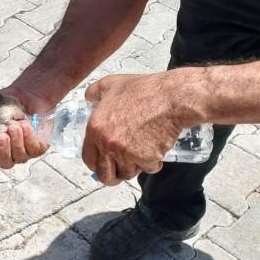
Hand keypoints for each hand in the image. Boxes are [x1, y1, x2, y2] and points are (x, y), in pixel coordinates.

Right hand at [0, 85, 51, 168]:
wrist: (28, 95)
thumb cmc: (8, 105)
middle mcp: (10, 154)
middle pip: (5, 163)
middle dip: (3, 150)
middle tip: (2, 136)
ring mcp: (25, 153)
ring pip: (20, 157)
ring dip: (16, 142)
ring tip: (15, 127)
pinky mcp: (39, 147)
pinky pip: (35, 150)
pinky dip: (29, 138)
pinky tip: (26, 126)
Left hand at [82, 72, 200, 184]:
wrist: (170, 98)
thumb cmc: (143, 89)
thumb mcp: (111, 83)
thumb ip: (94, 91)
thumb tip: (88, 98)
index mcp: (95, 129)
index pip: (88, 159)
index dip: (96, 164)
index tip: (103, 164)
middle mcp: (108, 144)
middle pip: (105, 176)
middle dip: (113, 176)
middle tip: (120, 170)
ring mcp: (127, 154)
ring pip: (128, 173)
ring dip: (134, 167)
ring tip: (141, 151)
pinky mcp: (146, 159)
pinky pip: (148, 168)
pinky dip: (153, 162)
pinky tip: (156, 147)